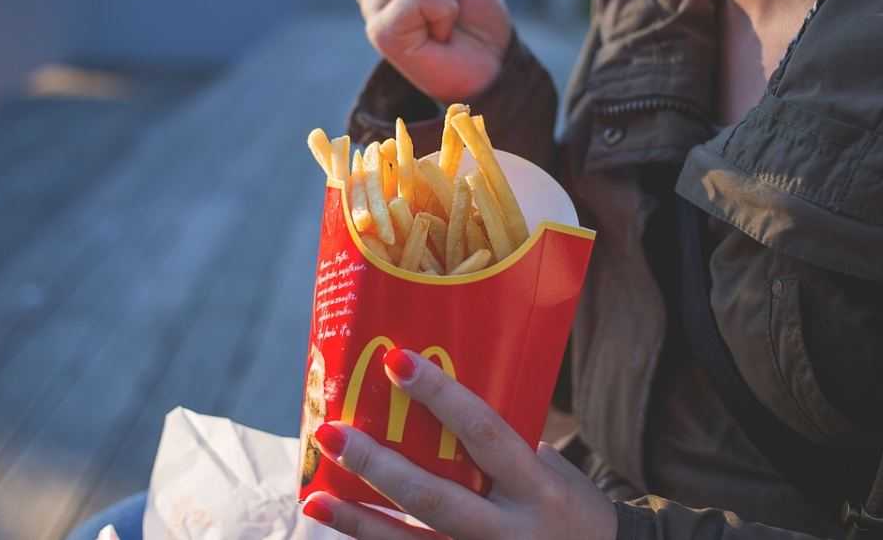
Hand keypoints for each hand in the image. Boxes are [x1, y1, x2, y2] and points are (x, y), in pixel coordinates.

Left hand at [301, 349, 616, 539]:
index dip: (441, 397)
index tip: (396, 360)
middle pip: (433, 497)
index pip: (485, 432)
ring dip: (357, 520)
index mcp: (537, 487)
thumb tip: (433, 401)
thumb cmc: (569, 506)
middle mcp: (510, 530)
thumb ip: (499, 444)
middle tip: (331, 433)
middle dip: (376, 465)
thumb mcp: (549, 470)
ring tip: (314, 494)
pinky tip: (341, 525)